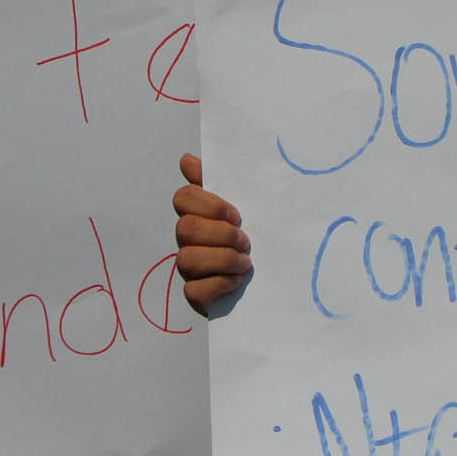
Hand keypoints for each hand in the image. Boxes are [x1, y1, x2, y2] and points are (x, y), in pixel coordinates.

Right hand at [173, 153, 249, 315]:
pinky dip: (219, 283)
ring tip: (245, 261)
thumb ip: (217, 181)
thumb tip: (185, 160)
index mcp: (198, 215)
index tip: (236, 214)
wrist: (273, 278)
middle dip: (220, 233)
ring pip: (186, 259)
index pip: (183, 197)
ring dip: (223, 259)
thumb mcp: (240, 207)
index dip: (210, 205)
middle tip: (244, 239)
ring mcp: (189, 269)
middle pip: (185, 227)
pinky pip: (194, 290)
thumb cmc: (251, 237)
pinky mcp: (196, 296)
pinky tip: (236, 280)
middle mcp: (188, 241)